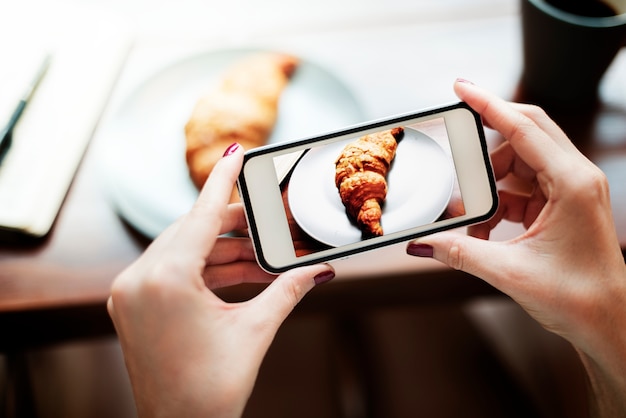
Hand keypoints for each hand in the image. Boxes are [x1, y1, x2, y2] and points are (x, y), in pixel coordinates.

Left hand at [108, 143, 334, 417]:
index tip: (236, 153)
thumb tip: (319, 269)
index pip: (200, 214)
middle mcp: (139, 279)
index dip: (223, 180)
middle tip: (270, 222)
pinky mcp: (134, 305)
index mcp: (165, 278)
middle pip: (195, 232)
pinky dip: (209, 269)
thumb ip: (287, 289)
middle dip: (237, 228)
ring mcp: (131, 292)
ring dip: (227, 252)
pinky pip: (176, 271)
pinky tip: (244, 270)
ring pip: (186, 252)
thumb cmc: (212, 389)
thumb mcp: (255, 330)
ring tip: (266, 254)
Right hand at [407, 80, 625, 415]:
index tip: (461, 87)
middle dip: (484, 145)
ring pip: (518, 165)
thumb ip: (460, 252)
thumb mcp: (509, 272)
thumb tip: (422, 242)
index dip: (489, 104)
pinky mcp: (561, 203)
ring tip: (468, 216)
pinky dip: (497, 204)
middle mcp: (575, 177)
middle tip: (454, 147)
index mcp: (572, 183)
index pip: (524, 128)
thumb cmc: (579, 298)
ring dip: (488, 186)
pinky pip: (520, 188)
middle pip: (523, 135)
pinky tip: (483, 230)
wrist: (608, 323)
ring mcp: (569, 189)